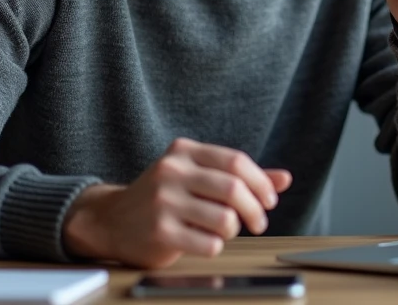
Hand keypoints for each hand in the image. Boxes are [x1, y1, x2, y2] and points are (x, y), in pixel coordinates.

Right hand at [62, 137, 292, 268]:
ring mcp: (163, 202)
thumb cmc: (163, 197)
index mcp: (184, 152)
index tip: (270, 200)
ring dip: (234, 229)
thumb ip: (239, 176)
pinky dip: (216, 246)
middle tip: (259, 222)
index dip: (261, 182)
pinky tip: (204, 241)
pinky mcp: (160, 232)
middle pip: (233, 189)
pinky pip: (209, 243)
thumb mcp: (197, 176)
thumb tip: (285, 179)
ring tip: (225, 231)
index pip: (236, 161)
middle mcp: (172, 172)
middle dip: (256, 210)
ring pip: (224, 218)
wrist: (111, 220)